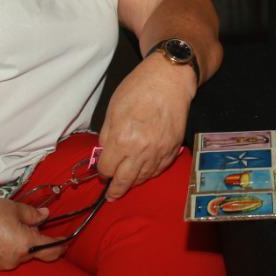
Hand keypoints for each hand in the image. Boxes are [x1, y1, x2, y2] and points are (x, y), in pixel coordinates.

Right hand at [0, 196, 63, 268]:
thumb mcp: (12, 207)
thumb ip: (32, 213)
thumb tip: (45, 215)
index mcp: (26, 246)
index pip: (52, 249)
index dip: (62, 243)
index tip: (68, 239)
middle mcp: (15, 260)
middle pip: (33, 252)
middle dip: (35, 239)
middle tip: (29, 222)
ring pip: (17, 255)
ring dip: (18, 243)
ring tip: (5, 225)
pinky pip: (1, 258)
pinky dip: (2, 247)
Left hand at [97, 55, 194, 200]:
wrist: (169, 80)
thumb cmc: (138, 89)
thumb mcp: (112, 110)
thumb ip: (107, 135)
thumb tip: (105, 153)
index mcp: (122, 140)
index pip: (107, 168)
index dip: (102, 170)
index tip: (102, 169)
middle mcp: (141, 151)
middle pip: (125, 181)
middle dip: (115, 189)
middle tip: (111, 195)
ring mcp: (159, 152)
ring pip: (143, 178)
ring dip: (133, 182)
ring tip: (127, 184)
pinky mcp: (173, 149)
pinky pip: (159, 169)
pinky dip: (150, 173)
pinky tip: (144, 172)